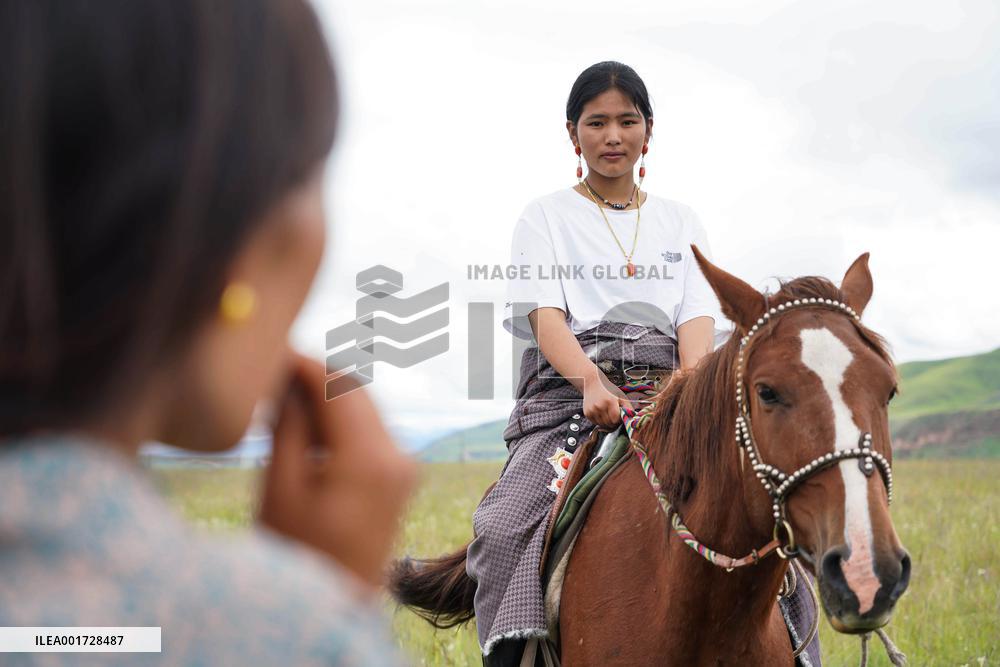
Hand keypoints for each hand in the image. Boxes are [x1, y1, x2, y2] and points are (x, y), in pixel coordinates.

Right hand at [258, 351, 417, 592]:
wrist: (339, 604)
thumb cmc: (300, 553)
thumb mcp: (281, 487)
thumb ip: (288, 425)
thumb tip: (285, 376)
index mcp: (369, 457)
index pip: (335, 384)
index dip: (301, 362)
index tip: (270, 352)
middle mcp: (397, 454)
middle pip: (353, 389)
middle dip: (312, 376)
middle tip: (269, 375)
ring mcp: (403, 465)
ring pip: (361, 406)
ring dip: (324, 397)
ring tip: (278, 404)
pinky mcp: (399, 475)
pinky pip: (368, 429)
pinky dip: (337, 420)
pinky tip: (303, 431)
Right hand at [582, 371, 636, 428]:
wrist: (592, 383)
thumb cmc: (607, 389)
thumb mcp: (620, 395)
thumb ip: (628, 407)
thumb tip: (633, 418)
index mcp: (610, 401)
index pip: (615, 419)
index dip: (619, 419)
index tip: (619, 415)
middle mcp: (600, 406)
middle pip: (609, 423)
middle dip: (613, 422)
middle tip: (614, 415)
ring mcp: (592, 410)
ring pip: (602, 424)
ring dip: (606, 422)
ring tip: (607, 413)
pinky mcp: (587, 413)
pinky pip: (595, 423)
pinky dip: (599, 421)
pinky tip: (601, 413)